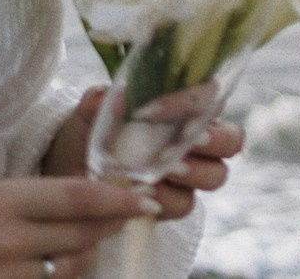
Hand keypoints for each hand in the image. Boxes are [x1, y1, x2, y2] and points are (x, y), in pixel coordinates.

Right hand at [0, 179, 149, 278]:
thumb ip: (34, 197)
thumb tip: (92, 195)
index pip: (77, 199)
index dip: (118, 199)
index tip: (145, 197)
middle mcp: (1, 243)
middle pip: (81, 236)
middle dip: (111, 224)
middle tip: (126, 212)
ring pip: (68, 269)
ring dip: (85, 255)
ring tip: (83, 240)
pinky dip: (58, 278)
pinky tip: (56, 265)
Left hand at [42, 89, 243, 219]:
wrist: (68, 176)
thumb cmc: (87, 135)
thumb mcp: (88, 115)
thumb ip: (96, 102)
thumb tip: (103, 96)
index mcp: (184, 108)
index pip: (213, 97)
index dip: (202, 101)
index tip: (170, 107)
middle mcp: (194, 140)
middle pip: (232, 140)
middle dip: (216, 141)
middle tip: (189, 142)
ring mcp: (188, 174)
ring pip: (216, 175)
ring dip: (194, 172)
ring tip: (165, 171)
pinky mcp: (172, 203)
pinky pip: (185, 204)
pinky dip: (166, 199)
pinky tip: (143, 193)